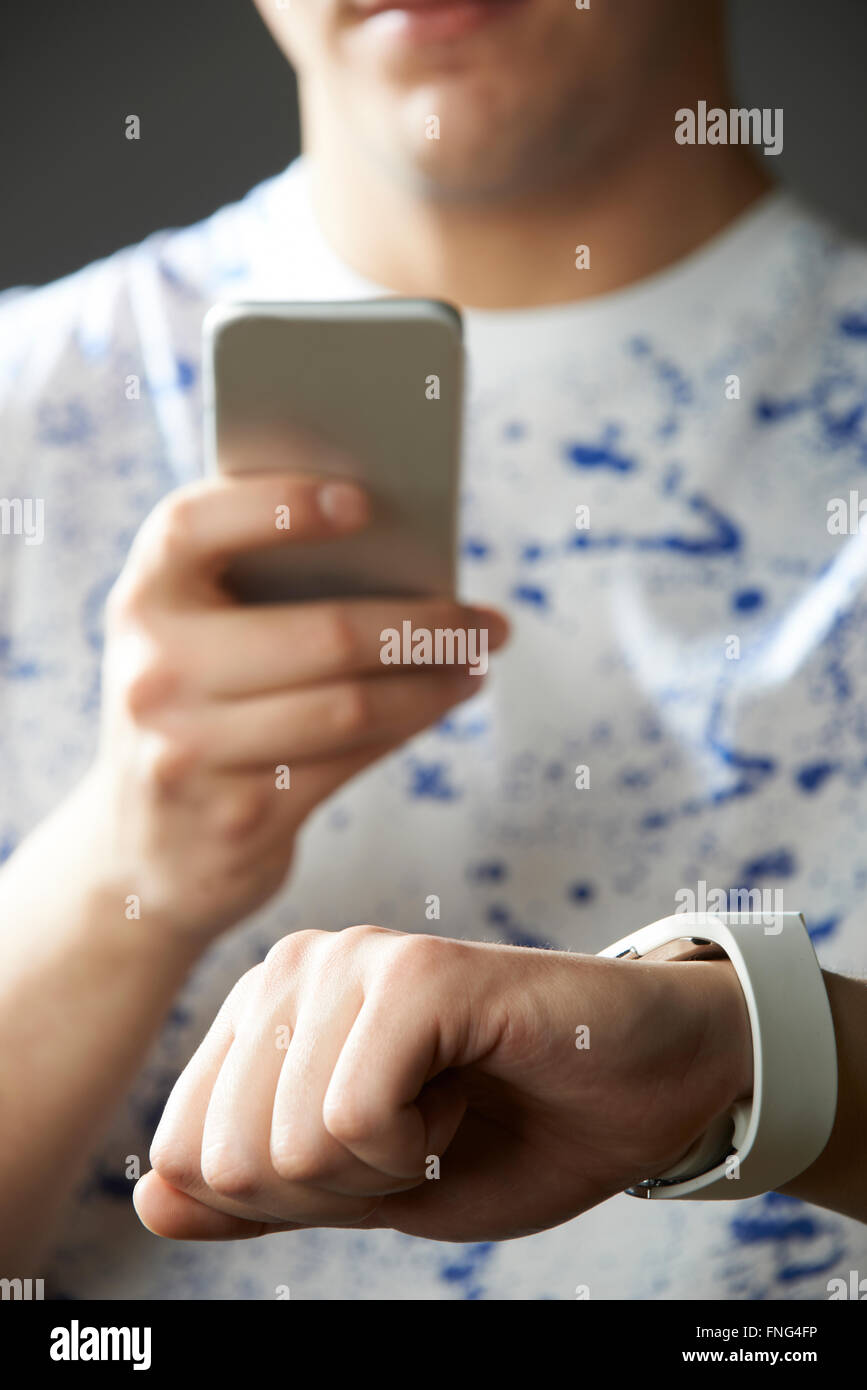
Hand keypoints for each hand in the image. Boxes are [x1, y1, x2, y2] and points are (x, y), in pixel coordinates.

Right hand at [79, 454, 506, 942]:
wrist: (143, 848)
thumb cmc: (197, 708)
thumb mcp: (193, 640)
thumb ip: (255, 587)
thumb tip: (406, 561)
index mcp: (141, 601)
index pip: (193, 526)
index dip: (278, 505)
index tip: (364, 501)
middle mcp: (154, 675)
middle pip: (321, 635)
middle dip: (422, 626)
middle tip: (485, 620)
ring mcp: (190, 754)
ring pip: (350, 706)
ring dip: (431, 683)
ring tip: (477, 659)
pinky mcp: (238, 820)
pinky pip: (351, 760)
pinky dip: (409, 725)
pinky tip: (442, 702)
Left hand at [133, 926, 752, 1242]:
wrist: (647, 1087)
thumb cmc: (511, 1132)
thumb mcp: (367, 1191)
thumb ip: (258, 1195)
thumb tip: (149, 1199)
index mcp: (266, 1013)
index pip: (186, 1156)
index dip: (285, 1202)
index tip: (374, 1157)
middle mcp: (293, 969)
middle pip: (229, 1161)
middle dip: (332, 1192)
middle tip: (418, 1133)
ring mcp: (354, 959)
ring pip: (290, 1146)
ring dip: (385, 1168)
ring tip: (449, 1100)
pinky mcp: (419, 971)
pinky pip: (354, 1119)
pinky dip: (419, 1145)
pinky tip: (470, 1085)